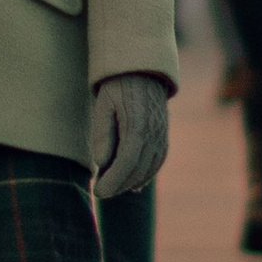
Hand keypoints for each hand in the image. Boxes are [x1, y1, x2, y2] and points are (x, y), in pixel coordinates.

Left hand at [91, 72, 169, 200]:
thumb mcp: (103, 104)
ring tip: (114, 188)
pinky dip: (146, 174)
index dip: (112, 181)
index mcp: (137, 126)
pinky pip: (158, 160)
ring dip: (131, 182)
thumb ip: (103, 133)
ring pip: (150, 168)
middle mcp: (154, 133)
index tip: (97, 191)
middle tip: (101, 192)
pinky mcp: (164, 134)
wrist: (143, 68)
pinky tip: (134, 184)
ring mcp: (162, 134)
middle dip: (119, 185)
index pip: (125, 163)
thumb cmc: (117, 86)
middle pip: (138, 170)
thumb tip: (101, 164)